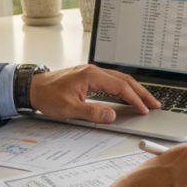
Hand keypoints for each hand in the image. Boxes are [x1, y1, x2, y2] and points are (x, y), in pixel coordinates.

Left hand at [29, 64, 159, 122]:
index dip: (135, 99)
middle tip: (155, 104)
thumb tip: (111, 115)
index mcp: (91, 76)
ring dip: (134, 89)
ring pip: (120, 79)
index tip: (144, 110)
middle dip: (141, 92)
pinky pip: (112, 81)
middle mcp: (94, 71)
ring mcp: (92, 72)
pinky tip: (127, 95)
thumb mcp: (69, 109)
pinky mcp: (89, 77)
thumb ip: (91, 112)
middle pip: (125, 80)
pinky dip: (123, 88)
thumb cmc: (47, 96)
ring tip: (146, 100)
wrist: (32, 87)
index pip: (120, 87)